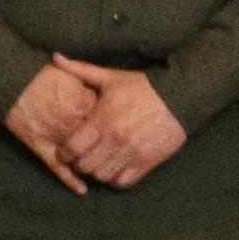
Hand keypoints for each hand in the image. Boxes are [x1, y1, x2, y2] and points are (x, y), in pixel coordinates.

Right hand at [0, 59, 108, 190]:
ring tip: (101, 168)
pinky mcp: (43, 148)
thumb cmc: (44, 77)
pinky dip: (70, 180)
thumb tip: (111, 94)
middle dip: (105, 146)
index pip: (106, 121)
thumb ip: (92, 84)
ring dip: (91, 165)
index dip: (111, 124)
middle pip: (97, 142)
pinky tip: (82, 190)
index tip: (116, 125)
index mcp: (82, 104)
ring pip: (80, 157)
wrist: (15, 84)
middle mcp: (72, 124)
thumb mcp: (73, 74)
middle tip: (112, 149)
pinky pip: (59, 168)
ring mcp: (58, 138)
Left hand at [55, 64, 190, 189]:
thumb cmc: (143, 87)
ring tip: (99, 162)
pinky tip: (116, 168)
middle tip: (82, 157)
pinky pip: (123, 182)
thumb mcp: (111, 77)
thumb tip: (56, 57)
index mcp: (102, 120)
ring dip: (97, 171)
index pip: (71, 149)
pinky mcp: (147, 163)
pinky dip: (116, 179)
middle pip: (84, 166)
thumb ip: (80, 70)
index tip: (65, 150)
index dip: (64, 152)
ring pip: (102, 176)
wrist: (182, 96)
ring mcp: (132, 153)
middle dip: (79, 163)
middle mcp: (115, 139)